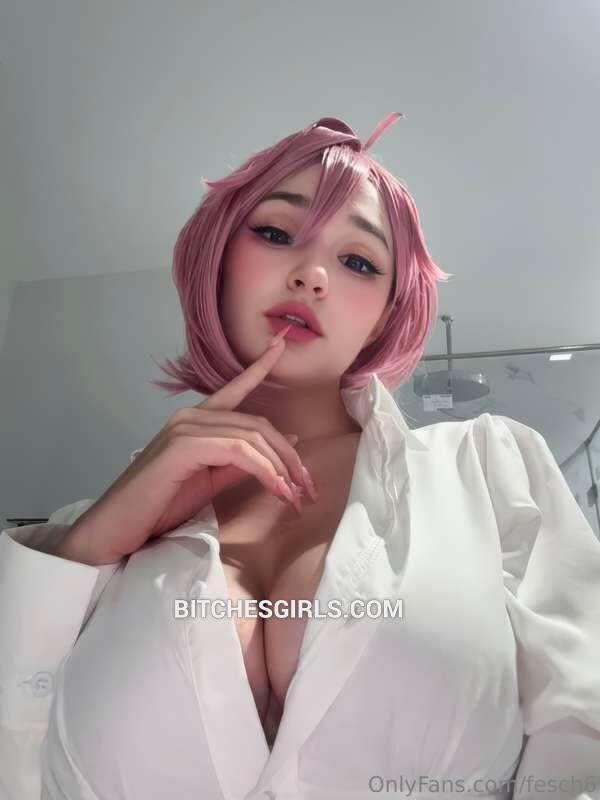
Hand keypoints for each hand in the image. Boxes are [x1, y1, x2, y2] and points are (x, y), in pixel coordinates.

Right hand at [61, 323, 317, 564]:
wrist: (116, 528)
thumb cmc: (159, 506)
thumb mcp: (210, 481)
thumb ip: (244, 461)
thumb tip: (288, 440)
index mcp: (196, 420)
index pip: (235, 389)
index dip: (259, 366)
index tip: (281, 344)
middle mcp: (190, 416)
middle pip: (258, 425)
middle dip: (290, 457)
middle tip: (308, 489)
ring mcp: (185, 428)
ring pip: (252, 438)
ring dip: (282, 469)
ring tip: (296, 497)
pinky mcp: (183, 446)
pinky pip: (238, 451)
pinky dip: (264, 471)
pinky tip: (278, 490)